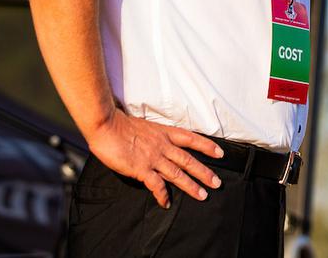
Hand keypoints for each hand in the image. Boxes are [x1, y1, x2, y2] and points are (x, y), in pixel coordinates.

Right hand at [86, 108, 223, 207]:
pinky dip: (162, 195)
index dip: (207, 146)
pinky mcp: (141, 169)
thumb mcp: (147, 127)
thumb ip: (156, 137)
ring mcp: (153, 158)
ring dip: (191, 186)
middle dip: (204, 172)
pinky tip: (166, 203)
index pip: (192, 139)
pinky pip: (156, 185)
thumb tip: (160, 144)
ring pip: (177, 174)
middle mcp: (163, 146)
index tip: (220, 153)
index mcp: (165, 133)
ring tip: (202, 195)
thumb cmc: (122, 125)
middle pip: (188, 160)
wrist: (107, 125)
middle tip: (217, 183)